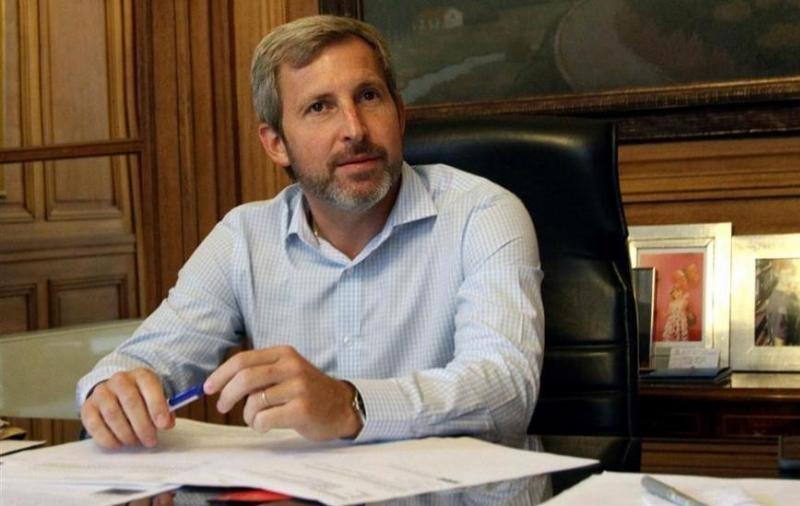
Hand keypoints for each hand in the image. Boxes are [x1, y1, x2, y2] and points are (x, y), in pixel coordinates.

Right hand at [80, 368, 174, 448]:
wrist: (116, 393)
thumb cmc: (142, 398)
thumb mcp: (157, 399)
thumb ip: (164, 410)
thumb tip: (166, 423)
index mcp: (141, 375)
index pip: (149, 386)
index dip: (157, 406)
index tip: (163, 425)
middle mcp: (120, 380)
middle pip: (130, 402)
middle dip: (142, 426)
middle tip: (150, 441)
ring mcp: (101, 392)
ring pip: (113, 415)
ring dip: (127, 434)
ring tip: (136, 443)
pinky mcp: (88, 407)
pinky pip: (95, 425)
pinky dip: (108, 438)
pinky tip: (119, 444)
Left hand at [204, 346, 361, 440]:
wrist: (342, 406)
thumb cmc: (308, 391)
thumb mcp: (288, 371)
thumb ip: (261, 372)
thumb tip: (222, 383)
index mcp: (284, 354)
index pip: (243, 360)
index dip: (221, 374)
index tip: (209, 388)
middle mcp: (291, 367)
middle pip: (245, 378)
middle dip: (227, 394)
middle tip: (222, 406)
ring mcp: (298, 388)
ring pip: (254, 402)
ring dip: (247, 415)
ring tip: (255, 419)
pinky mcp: (302, 409)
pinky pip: (265, 419)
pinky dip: (259, 425)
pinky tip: (267, 425)